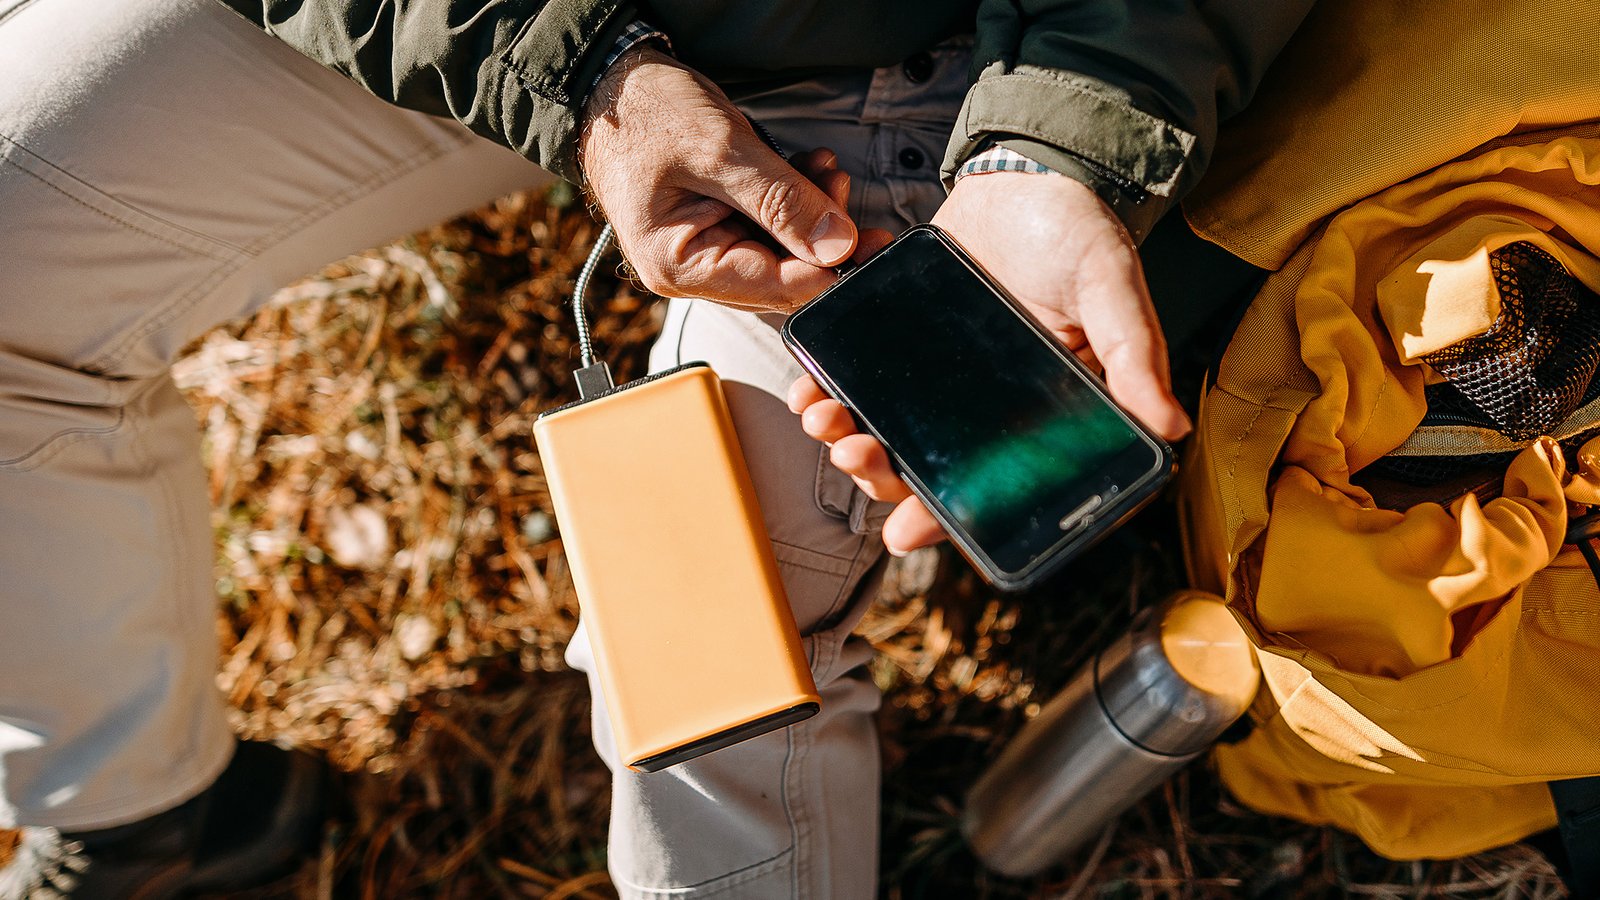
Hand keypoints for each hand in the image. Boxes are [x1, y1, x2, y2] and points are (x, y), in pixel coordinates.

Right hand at [579, 46, 878, 311]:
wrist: (610, 86)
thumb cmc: (646, 114)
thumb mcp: (721, 150)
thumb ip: (781, 201)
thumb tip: (837, 247)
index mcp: (680, 266)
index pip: (775, 287)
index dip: (831, 269)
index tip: (871, 242)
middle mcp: (690, 271)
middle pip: (782, 275)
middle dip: (822, 235)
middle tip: (843, 187)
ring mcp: (702, 251)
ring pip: (780, 251)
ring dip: (811, 213)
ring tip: (824, 169)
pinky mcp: (714, 229)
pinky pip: (767, 229)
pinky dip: (793, 202)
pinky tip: (807, 168)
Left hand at [788, 172, 1190, 554]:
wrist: (1025, 172)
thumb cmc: (1080, 233)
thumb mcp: (1111, 287)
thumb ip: (1133, 354)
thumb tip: (1169, 427)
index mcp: (1039, 415)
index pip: (993, 489)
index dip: (949, 521)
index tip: (904, 534)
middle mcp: (984, 409)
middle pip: (924, 469)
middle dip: (880, 474)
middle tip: (854, 455)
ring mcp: (935, 377)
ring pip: (884, 430)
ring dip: (846, 437)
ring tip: (822, 420)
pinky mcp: (898, 341)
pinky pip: (857, 378)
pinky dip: (827, 387)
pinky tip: (807, 387)